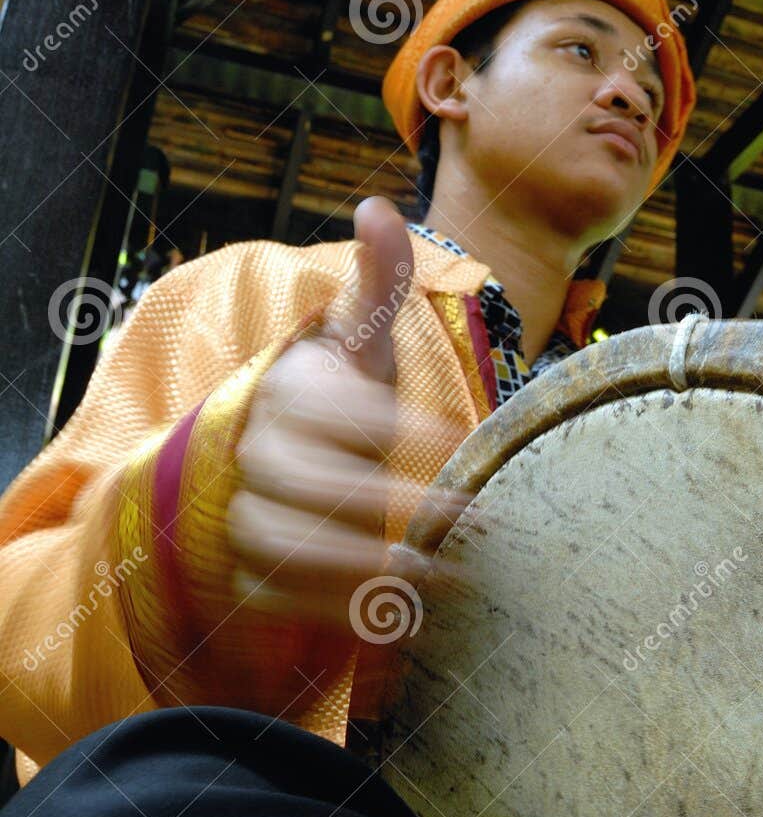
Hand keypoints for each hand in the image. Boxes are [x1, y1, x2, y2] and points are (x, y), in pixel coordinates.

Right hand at [227, 197, 466, 632]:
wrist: (278, 458)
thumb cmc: (338, 396)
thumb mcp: (360, 340)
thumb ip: (377, 283)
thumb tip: (377, 207)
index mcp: (287, 390)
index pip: (335, 408)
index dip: (397, 427)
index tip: (460, 442)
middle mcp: (252, 450)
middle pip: (305, 483)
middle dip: (385, 503)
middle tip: (468, 520)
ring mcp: (241, 510)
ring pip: (283, 543)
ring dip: (359, 566)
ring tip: (435, 575)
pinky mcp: (245, 568)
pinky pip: (276, 595)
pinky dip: (332, 609)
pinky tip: (397, 609)